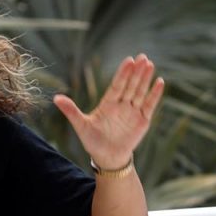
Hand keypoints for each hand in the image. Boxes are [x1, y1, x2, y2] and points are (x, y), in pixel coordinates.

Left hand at [53, 54, 164, 170]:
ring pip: (140, 92)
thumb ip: (71, 111)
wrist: (108, 159)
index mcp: (108, 103)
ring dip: (145, 79)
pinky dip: (155, 95)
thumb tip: (55, 98)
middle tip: (143, 57)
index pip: (117, 85)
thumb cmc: (93, 142)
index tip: (129, 60)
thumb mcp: (81, 125)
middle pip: (130, 85)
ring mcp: (133, 111)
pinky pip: (150, 105)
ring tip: (150, 64)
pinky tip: (160, 82)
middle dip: (136, 72)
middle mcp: (122, 104)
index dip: (123, 73)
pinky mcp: (143, 120)